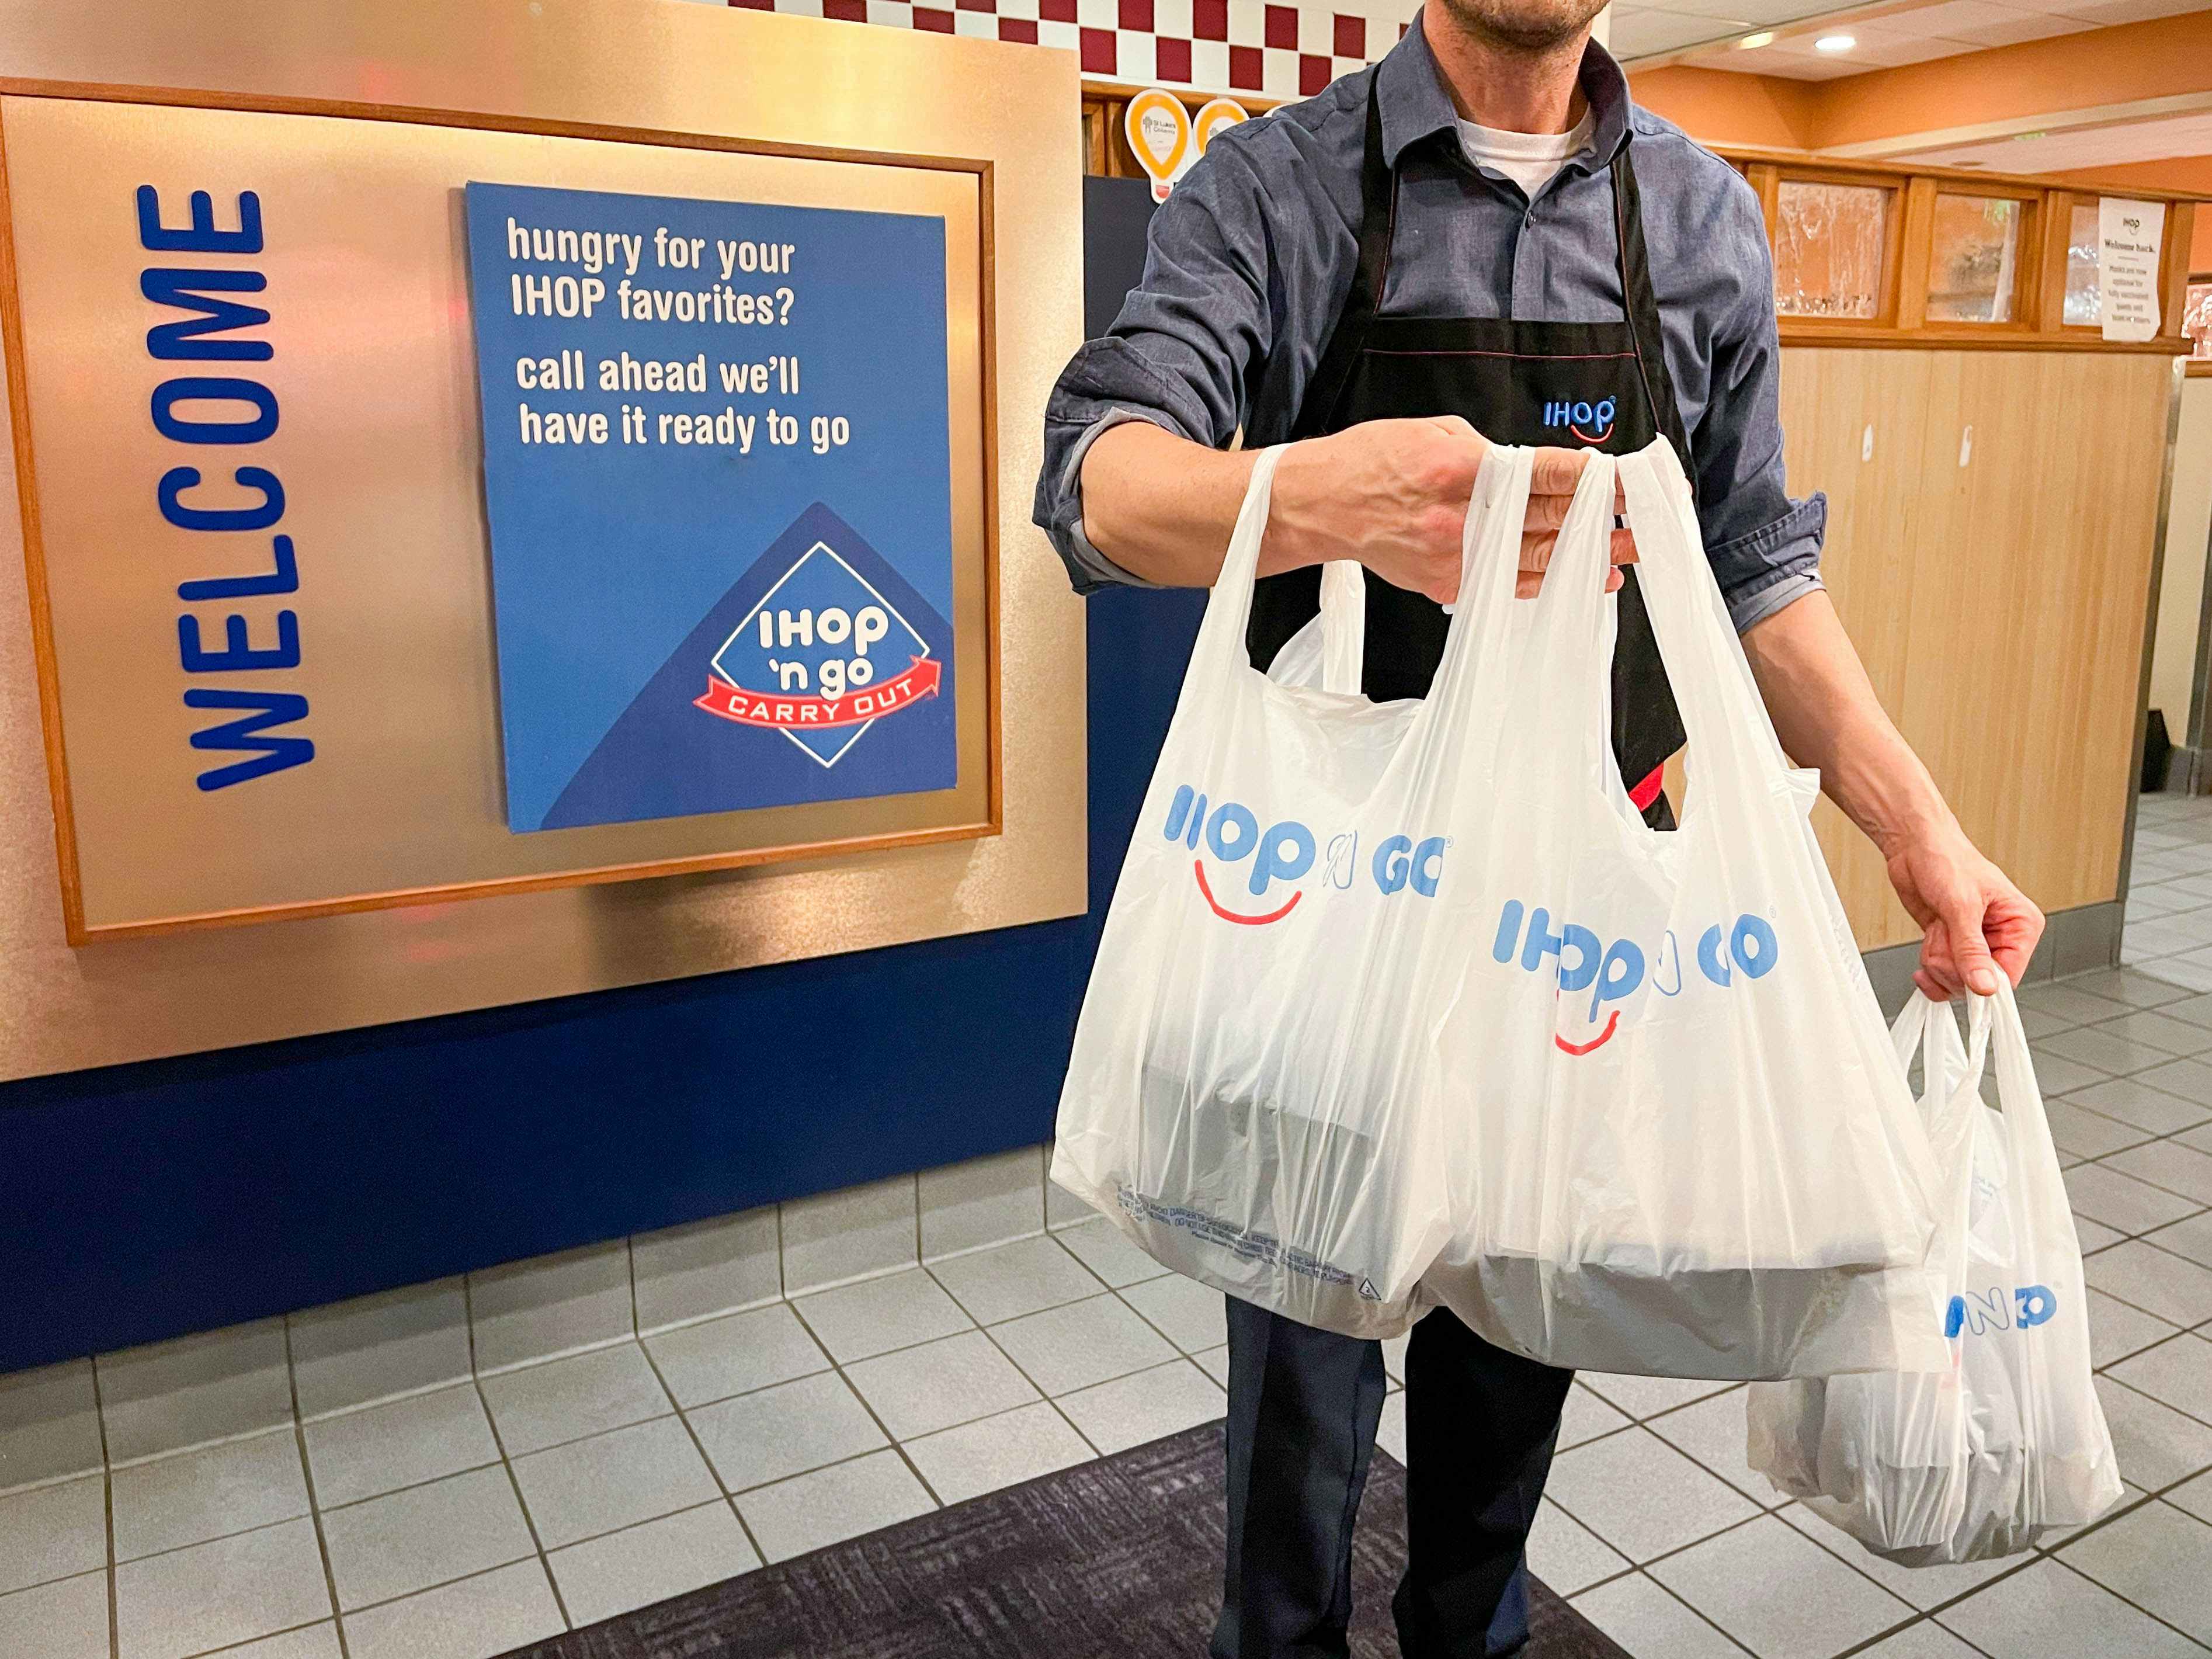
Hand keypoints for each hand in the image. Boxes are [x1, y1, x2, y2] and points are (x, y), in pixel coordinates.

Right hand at [1265, 417, 1635, 603]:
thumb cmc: (1372, 460)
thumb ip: (1488, 450)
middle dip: (1601, 517)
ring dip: (1588, 555)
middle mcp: (1460, 517)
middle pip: (1548, 518)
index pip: (1544, 472)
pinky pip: (1509, 585)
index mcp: (1459, 468)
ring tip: (1627, 552)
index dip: (1591, 477)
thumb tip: (1536, 467)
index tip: (1624, 478)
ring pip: (1536, 557)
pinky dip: (1549, 582)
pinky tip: (1583, 578)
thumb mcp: (1433, 431)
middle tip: (1642, 517)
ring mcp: (1453, 556)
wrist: (1320, 505)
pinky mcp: (1445, 583)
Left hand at [1883, 823, 2044, 998]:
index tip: (1963, 979)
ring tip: (1939, 928)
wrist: (1914, 847)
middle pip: (1981, 982)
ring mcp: (1975, 944)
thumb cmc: (1946, 860)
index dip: (1984, 983)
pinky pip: (1942, 976)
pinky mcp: (1953, 947)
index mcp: (2021, 924)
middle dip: (1953, 964)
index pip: (2010, 974)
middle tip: (1945, 934)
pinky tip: (1927, 946)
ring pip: (1958, 981)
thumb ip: (1971, 950)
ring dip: (1938, 959)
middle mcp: (2002, 937)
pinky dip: (1929, 966)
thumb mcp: (1961, 906)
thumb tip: (1985, 986)